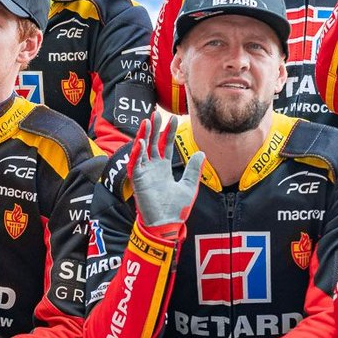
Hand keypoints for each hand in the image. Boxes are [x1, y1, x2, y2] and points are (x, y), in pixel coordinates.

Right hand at [127, 115, 204, 231]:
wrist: (167, 224)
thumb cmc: (176, 209)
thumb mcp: (189, 186)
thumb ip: (194, 169)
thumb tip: (201, 153)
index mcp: (164, 168)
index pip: (165, 146)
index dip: (168, 132)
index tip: (173, 119)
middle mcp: (153, 168)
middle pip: (152, 144)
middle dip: (154, 128)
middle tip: (156, 113)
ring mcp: (145, 174)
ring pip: (142, 150)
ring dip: (144, 136)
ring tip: (147, 122)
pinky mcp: (138, 181)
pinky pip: (136, 164)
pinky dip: (137, 153)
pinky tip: (141, 142)